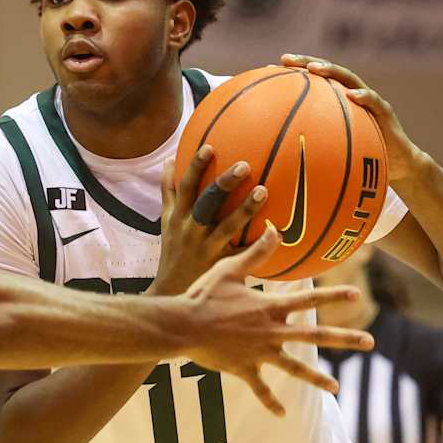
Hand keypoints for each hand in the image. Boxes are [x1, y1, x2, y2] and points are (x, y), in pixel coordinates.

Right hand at [151, 145, 265, 294]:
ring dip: (245, 209)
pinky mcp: (220, 266)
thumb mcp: (165, 221)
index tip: (209, 147)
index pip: (184, 187)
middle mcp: (191, 230)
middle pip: (206, 202)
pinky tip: (278, 233)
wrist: (171, 294)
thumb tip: (170, 160)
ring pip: (227, 226)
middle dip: (224, 183)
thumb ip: (168, 191)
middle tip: (244, 165)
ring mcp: (207, 248)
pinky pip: (242, 254)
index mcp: (177, 217)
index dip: (195, 167)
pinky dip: (260, 244)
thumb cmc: (172, 252)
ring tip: (263, 191)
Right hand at [178, 226, 374, 416]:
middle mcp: (271, 331)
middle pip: (315, 335)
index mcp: (269, 307)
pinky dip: (271, 402)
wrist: (182, 326)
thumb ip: (255, 253)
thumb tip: (275, 229)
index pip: (309, 300)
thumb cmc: (203, 295)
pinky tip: (282, 414)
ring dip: (317, 378)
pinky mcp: (243, 369)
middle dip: (345, 339)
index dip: (333, 296)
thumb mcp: (229, 269)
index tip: (356, 296)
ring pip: (294, 367)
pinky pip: (260, 388)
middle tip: (370, 342)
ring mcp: (259, 352)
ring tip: (336, 387)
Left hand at [280, 54, 425, 185]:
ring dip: (332, 71)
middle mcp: (352, 95)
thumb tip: (275, 155)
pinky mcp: (385, 113)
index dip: (293, 72)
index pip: (313, 81)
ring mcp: (369, 101)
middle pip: (328, 72)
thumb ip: (310, 145)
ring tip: (314, 68)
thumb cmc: (360, 160)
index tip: (268, 66)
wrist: (397, 166)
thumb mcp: (330, 152)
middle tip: (285, 59)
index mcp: (337, 102)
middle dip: (306, 62)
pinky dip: (364, 96)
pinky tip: (352, 95)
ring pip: (350, 79)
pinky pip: (374, 102)